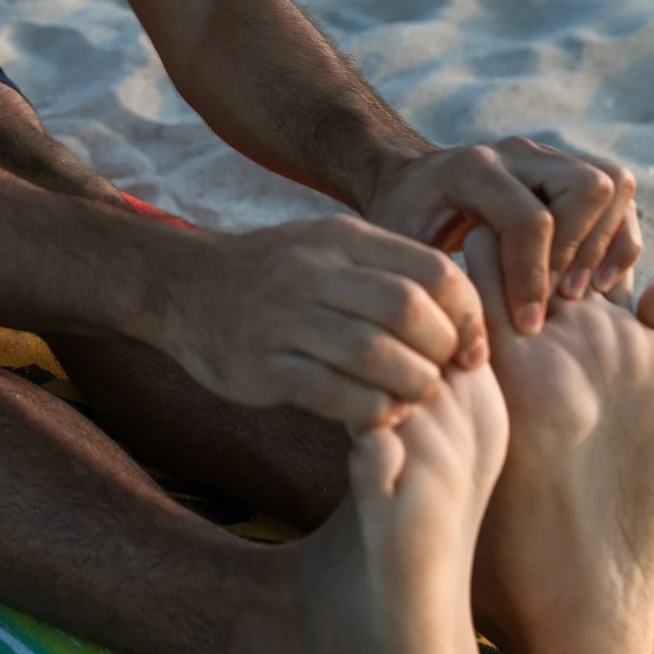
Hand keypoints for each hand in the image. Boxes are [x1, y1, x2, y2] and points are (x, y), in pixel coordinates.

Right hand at [154, 216, 488, 427]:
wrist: (181, 288)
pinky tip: (379, 415)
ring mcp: (282, 317)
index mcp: (340, 239)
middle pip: (407, 309)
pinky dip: (371, 411)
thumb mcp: (326, 249)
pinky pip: (333, 393)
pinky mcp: (260, 365)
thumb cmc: (274, 276)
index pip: (432, 270)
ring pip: (373, 353)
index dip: (468, 315)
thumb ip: (386, 271)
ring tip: (414, 398)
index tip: (471, 348)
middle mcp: (312, 271)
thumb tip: (464, 316)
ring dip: (411, 386)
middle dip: (442, 351)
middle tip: (445, 375)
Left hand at [365, 137, 640, 337]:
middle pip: (586, 186)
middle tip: (559, 299)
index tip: (528, 326)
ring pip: (612, 183)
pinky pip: (619, 195)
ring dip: (606, 243)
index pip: (529, 220)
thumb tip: (477, 353)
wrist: (408, 186)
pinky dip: (620, 238)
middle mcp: (515, 152)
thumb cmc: (402, 227)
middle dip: (578, 251)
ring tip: (582, 292)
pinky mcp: (567, 170)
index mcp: (471, 169)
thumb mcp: (401, 255)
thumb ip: (434, 292)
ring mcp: (545, 156)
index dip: (534, 279)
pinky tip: (598, 282)